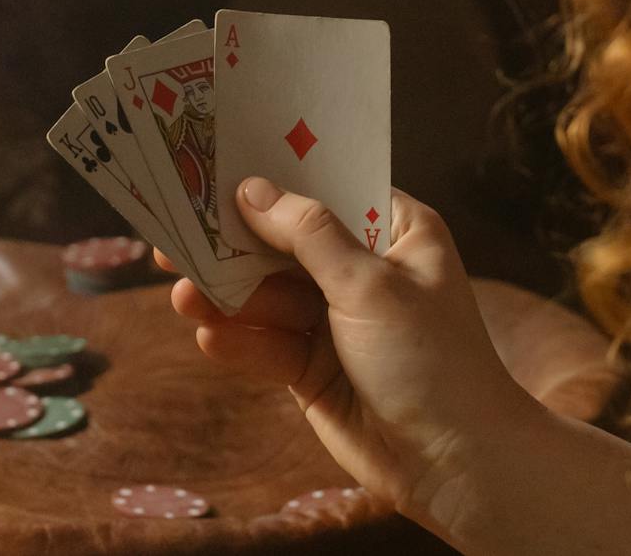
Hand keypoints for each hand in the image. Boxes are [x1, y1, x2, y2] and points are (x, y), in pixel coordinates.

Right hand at [167, 181, 541, 541]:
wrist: (456, 465)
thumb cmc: (433, 361)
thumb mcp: (370, 286)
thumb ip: (308, 235)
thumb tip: (252, 190)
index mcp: (395, 231)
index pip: (326, 188)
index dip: (274, 178)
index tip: (215, 166)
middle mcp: (364, 268)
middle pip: (284, 243)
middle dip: (232, 245)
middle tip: (174, 237)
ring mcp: (336, 319)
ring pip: (267, 296)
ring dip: (225, 297)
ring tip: (180, 295)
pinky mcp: (313, 367)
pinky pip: (267, 343)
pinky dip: (239, 340)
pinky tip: (208, 338)